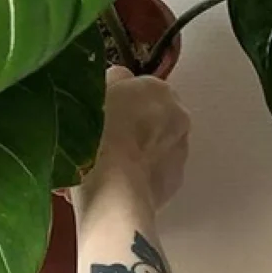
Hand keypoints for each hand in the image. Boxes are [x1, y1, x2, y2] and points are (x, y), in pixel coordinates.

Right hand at [74, 66, 190, 220]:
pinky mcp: (174, 183)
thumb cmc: (99, 137)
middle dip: (132, 123)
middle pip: (152, 115)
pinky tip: (117, 182)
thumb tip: (117, 82)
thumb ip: (110, 83)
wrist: (113, 191)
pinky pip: (155, 171)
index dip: (117, 97)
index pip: (138, 85)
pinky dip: (140, 174)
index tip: (101, 110)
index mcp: (158, 89)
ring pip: (155, 144)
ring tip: (106, 163)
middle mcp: (178, 116)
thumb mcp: (92, 94)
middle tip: (102, 137)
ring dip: (137, 150)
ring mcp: (180, 151)